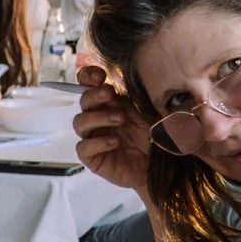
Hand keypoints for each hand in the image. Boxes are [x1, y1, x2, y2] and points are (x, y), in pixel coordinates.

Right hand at [71, 64, 151, 195]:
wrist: (161, 165)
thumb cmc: (154, 136)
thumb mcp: (146, 110)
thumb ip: (131, 95)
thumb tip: (121, 79)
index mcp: (109, 103)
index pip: (88, 84)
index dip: (88, 76)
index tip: (100, 75)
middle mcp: (98, 118)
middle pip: (83, 101)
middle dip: (95, 95)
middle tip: (111, 95)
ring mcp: (93, 138)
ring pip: (79, 123)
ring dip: (98, 117)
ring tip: (120, 119)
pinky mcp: (93, 158)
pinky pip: (83, 147)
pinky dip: (98, 142)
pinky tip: (115, 142)